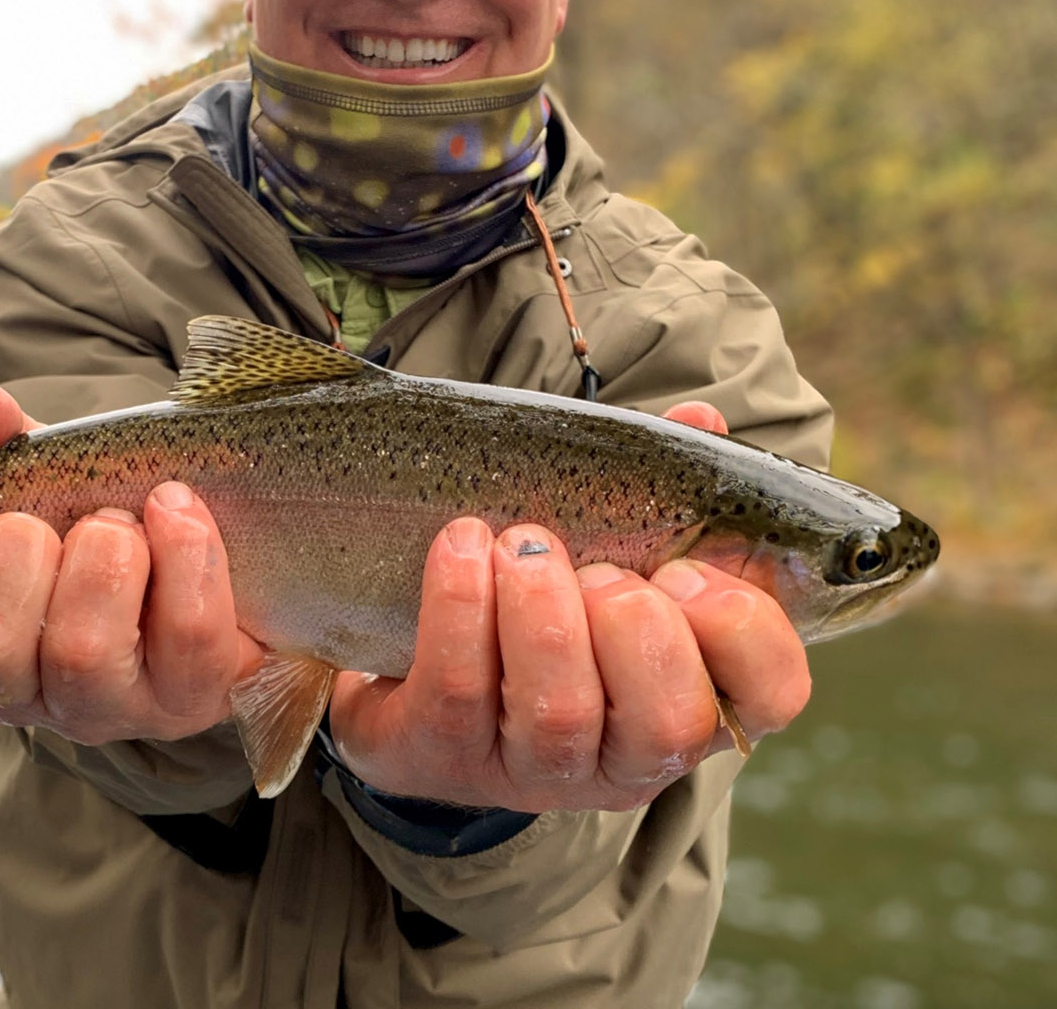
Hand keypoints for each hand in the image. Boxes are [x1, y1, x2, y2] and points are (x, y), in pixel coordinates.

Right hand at [0, 371, 263, 742]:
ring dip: (103, 557)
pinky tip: (178, 512)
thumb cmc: (96, 522)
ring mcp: (103, 706)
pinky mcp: (189, 698)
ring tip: (120, 524)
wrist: (211, 560)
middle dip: (16, 554)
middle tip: (42, 522)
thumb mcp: (34, 474)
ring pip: (81, 654)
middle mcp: (17, 689)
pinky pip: (185, 635)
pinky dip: (183, 552)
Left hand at [328, 401, 811, 812]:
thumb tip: (699, 421)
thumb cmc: (542, 604)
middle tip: (599, 570)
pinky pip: (461, 692)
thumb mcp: (609, 550)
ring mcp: (536, 767)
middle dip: (637, 630)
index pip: (772, 693)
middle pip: (669, 721)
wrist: (415, 678)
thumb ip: (662, 487)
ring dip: (543, 615)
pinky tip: (461, 548)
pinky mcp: (447, 753)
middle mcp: (627, 754)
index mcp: (693, 695)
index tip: (684, 569)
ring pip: (561, 712)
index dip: (743, 632)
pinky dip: (461, 609)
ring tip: (521, 543)